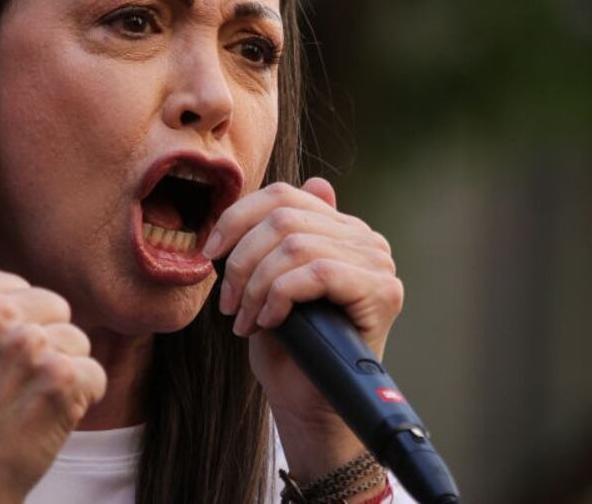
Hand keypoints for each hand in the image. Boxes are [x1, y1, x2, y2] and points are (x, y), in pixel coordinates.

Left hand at [203, 178, 402, 476]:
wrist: (310, 409)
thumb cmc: (289, 349)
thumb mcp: (272, 282)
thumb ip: (285, 235)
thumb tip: (318, 182)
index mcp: (342, 230)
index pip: (285, 195)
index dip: (237, 217)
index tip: (209, 253)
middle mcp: (367, 239)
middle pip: (285, 218)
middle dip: (242, 261)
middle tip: (227, 304)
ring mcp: (378, 264)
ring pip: (295, 245)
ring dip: (255, 284)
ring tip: (243, 318)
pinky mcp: (382, 291)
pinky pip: (318, 272)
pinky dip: (280, 295)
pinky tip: (268, 321)